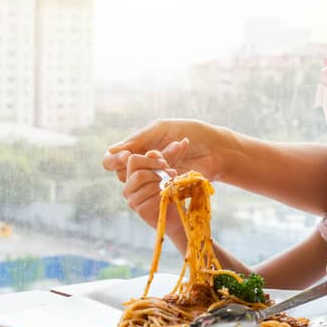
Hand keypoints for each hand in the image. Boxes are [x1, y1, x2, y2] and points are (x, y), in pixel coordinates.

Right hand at [103, 119, 224, 182]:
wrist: (215, 149)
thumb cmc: (190, 133)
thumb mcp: (160, 130)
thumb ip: (137, 140)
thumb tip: (111, 152)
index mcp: (137, 149)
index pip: (111, 160)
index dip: (115, 160)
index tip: (128, 155)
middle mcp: (140, 168)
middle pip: (123, 172)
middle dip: (145, 164)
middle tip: (164, 160)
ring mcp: (150, 183)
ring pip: (138, 183)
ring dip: (156, 173)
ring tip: (175, 168)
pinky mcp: (161, 196)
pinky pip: (151, 194)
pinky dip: (163, 184)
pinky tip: (178, 176)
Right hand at [121, 151, 185, 243]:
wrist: (180, 212)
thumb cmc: (173, 186)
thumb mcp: (170, 167)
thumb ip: (171, 156)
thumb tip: (183, 142)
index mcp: (133, 171)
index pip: (132, 159)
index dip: (148, 160)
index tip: (164, 163)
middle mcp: (129, 184)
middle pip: (138, 171)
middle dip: (158, 171)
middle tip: (172, 173)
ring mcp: (132, 197)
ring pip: (145, 183)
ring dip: (163, 182)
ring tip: (173, 184)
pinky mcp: (139, 209)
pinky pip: (151, 197)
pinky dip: (164, 194)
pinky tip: (170, 195)